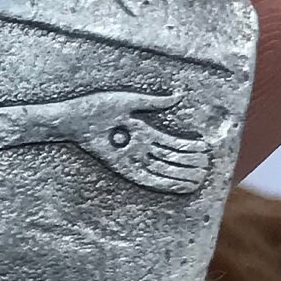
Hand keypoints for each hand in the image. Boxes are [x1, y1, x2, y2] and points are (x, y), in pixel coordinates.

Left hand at [62, 88, 222, 191]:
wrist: (73, 118)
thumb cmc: (96, 106)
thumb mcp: (130, 100)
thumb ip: (155, 102)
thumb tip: (179, 95)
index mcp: (142, 131)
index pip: (170, 143)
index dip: (187, 147)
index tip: (204, 149)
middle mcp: (138, 147)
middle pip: (169, 158)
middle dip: (188, 164)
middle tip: (207, 168)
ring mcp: (130, 157)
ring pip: (161, 170)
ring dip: (179, 175)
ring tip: (198, 179)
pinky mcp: (121, 167)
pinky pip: (144, 178)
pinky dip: (161, 182)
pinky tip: (176, 185)